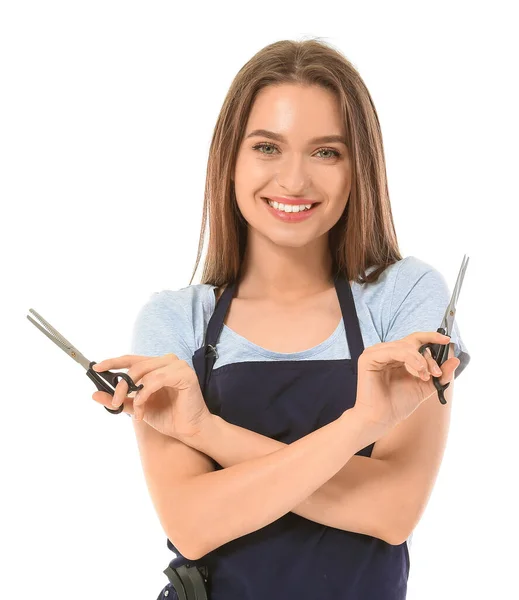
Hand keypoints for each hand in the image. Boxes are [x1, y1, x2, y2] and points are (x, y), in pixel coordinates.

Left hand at [91, 353, 211, 439]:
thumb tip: (94, 394)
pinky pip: (156, 380)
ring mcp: (178, 365)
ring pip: (144, 373)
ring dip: (135, 394)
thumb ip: (119, 399)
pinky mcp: (185, 374)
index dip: (113, 362)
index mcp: (157, 365)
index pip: (131, 359)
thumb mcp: (137, 407)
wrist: (189, 431)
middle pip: (135, 366)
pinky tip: (144, 408)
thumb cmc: (168, 417)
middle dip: (121, 385)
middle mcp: (167, 361)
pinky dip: (145, 394)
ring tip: (136, 411)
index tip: (96, 368)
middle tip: (114, 402)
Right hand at [354, 331, 459, 432]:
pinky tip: (418, 370)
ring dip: (420, 359)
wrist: (382, 419)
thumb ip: (440, 374)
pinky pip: (393, 351)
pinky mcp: (368, 358)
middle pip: (412, 341)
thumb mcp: (425, 386)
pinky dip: (410, 358)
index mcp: (396, 355)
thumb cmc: (398, 404)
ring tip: (425, 376)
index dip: (431, 337)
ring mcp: (375, 353)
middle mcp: (385, 351)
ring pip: (404, 346)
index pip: (415, 340)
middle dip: (428, 355)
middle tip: (436, 372)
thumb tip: (455, 359)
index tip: (447, 340)